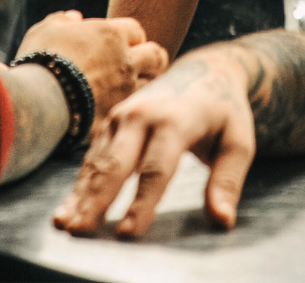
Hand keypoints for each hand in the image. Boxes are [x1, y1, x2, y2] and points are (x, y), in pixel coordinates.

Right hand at [19, 10, 167, 121]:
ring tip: (129, 90)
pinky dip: (128, 109)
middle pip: (156, 56)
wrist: (37, 100)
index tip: (122, 44)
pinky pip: (132, 110)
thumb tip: (73, 17)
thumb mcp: (45, 30)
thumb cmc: (40, 59)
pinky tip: (117, 111)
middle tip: (141, 65)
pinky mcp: (118, 115)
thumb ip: (62, 21)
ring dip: (143, 85)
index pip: (136, 30)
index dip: (131, 37)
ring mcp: (125, 90)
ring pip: (151, 85)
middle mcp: (126, 61)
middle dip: (151, 60)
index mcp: (111, 35)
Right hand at [52, 50, 255, 237]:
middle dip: (97, 199)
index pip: (157, 168)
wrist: (205, 70)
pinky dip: (79, 185)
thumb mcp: (238, 142)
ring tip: (66, 225)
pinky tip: (68, 209)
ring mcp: (122, 116)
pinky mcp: (111, 123)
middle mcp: (143, 114)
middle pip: (116, 163)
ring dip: (81, 195)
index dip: (142, 203)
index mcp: (176, 118)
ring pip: (98, 162)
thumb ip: (228, 181)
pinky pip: (92, 158)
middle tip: (79, 231)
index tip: (128, 233)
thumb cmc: (224, 112)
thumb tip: (222, 219)